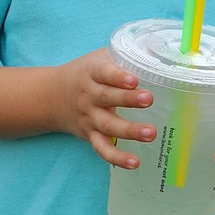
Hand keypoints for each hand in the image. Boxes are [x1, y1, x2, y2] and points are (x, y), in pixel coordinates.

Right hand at [55, 49, 155, 168]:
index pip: (104, 72)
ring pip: (108, 126)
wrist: (52, 96)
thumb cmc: (86, 73)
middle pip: (107, 98)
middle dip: (128, 100)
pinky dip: (117, 158)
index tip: (134, 79)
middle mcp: (89, 96)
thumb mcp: (100, 58)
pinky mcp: (90, 135)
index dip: (118, 76)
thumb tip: (162, 50)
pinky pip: (103, 149)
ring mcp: (89, 117)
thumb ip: (126, 55)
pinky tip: (134, 163)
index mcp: (92, 73)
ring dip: (129, 130)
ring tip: (151, 134)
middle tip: (148, 99)